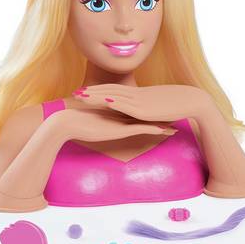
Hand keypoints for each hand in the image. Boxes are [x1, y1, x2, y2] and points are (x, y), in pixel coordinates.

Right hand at [53, 108, 177, 141]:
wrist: (68, 122)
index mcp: (117, 112)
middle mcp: (122, 115)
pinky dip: (154, 129)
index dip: (150, 112)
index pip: (138, 111)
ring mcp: (122, 121)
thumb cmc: (77, 124)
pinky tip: (164, 132)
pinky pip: (141, 129)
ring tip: (176, 129)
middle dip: (161, 117)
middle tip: (175, 117)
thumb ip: (100, 122)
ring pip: (147, 122)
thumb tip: (101, 125)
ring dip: (162, 125)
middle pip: (147, 115)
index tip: (162, 114)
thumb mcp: (93, 123)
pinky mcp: (121, 129)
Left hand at [72, 84, 211, 121]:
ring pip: (114, 96)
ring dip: (97, 96)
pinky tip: (104, 100)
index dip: (98, 90)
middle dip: (91, 92)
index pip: (114, 90)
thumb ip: (146, 108)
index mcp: (138, 94)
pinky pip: (127, 104)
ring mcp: (140, 101)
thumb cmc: (176, 104)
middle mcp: (136, 95)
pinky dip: (115, 101)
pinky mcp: (145, 108)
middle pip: (109, 91)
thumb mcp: (157, 106)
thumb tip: (140, 113)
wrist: (190, 99)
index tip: (85, 91)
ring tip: (82, 96)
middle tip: (75, 93)